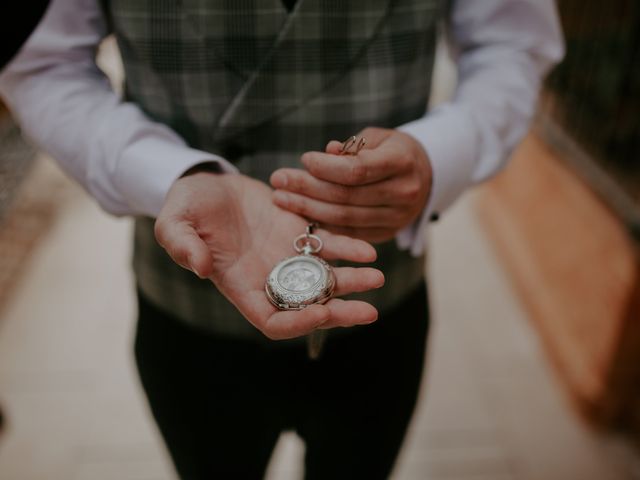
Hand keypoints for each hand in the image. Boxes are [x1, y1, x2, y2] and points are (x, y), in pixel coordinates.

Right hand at [154, 171, 384, 339]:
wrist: (208, 183)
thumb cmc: (187, 207)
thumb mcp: (174, 222)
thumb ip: (182, 245)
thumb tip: (200, 267)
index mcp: (241, 286)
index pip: (272, 321)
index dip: (297, 324)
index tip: (320, 314)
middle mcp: (270, 277)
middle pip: (309, 306)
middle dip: (339, 311)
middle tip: (368, 312)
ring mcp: (288, 256)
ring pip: (325, 278)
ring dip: (352, 281)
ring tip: (377, 277)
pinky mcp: (300, 232)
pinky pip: (329, 245)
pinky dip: (349, 248)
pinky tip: (369, 250)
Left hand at [270, 127, 432, 242]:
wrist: (425, 176)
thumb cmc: (392, 150)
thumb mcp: (376, 138)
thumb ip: (350, 148)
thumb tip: (325, 155)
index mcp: (402, 162)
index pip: (358, 170)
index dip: (326, 167)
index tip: (303, 159)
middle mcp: (403, 193)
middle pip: (347, 196)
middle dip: (307, 188)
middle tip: (277, 181)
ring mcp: (397, 218)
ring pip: (345, 218)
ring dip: (308, 209)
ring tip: (281, 198)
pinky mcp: (387, 234)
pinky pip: (349, 232)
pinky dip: (323, 224)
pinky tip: (301, 214)